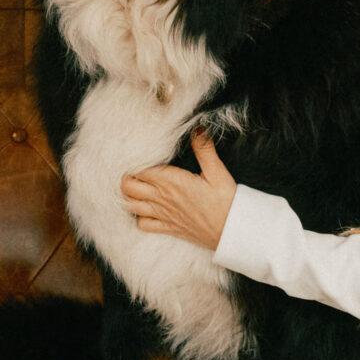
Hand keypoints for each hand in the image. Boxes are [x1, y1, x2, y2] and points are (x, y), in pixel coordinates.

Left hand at [120, 130, 237, 250]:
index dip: (135, 163)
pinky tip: (145, 211)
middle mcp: (162, 198)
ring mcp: (163, 215)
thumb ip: (204, 149)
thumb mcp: (217, 172)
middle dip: (126, 178)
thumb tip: (197, 129)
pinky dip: (139, 218)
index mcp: (171, 181)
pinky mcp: (168, 228)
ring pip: (131, 206)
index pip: (139, 170)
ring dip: (129, 196)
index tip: (140, 157)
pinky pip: (143, 225)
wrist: (232, 231)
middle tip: (134, 172)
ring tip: (135, 189)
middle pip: (128, 187)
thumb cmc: (226, 201)